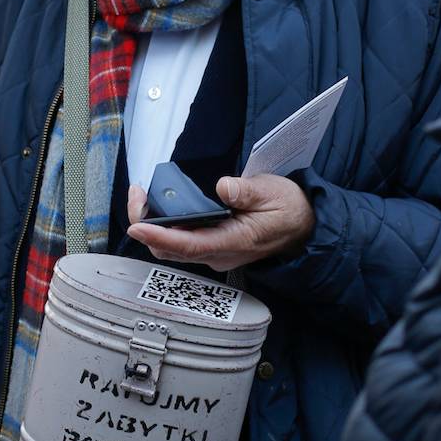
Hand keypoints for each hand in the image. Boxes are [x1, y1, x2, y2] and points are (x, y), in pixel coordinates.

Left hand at [126, 175, 314, 271]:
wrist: (303, 227)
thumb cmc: (288, 211)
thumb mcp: (273, 193)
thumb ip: (248, 191)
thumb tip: (224, 187)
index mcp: (233, 242)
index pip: (189, 246)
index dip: (159, 238)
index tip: (138, 227)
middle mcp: (218, 253)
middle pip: (170, 250)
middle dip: (146, 226)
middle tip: (137, 195)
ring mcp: (214, 252)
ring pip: (172, 248)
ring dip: (152, 226)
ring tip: (142, 197)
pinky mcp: (211, 246)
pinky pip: (180, 243)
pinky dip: (163, 227)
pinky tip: (159, 207)